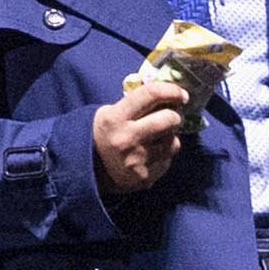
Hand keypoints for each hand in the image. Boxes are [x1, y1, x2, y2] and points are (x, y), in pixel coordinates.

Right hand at [91, 74, 190, 197]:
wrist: (87, 170)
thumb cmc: (103, 135)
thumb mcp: (110, 113)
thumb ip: (136, 104)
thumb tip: (168, 96)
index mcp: (115, 118)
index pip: (150, 95)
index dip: (171, 91)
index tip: (181, 94)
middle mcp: (127, 139)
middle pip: (169, 119)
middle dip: (174, 116)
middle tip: (170, 116)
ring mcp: (137, 160)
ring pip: (173, 141)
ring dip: (169, 137)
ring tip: (156, 138)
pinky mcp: (145, 178)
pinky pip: (168, 160)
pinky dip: (164, 155)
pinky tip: (150, 154)